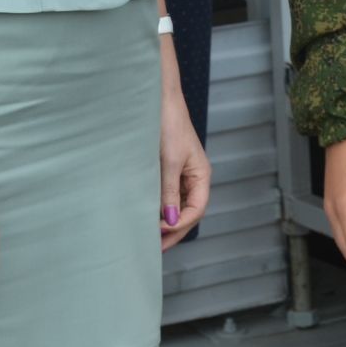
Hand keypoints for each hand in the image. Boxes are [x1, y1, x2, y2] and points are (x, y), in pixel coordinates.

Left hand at [159, 80, 210, 250]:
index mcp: (201, 176)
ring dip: (164, 221)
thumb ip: (169, 192)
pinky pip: (165, 195)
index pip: (196, 210)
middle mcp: (193, 178)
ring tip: (147, 235)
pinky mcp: (167, 169)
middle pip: (187, 212)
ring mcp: (180, 174)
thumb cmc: (169, 125)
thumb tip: (168, 221)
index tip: (160, 232)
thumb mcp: (169, 161)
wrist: (158, 99)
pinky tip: (144, 214)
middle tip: (153, 247)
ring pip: (175, 206)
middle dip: (172, 230)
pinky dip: (157, 207)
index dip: (180, 225)